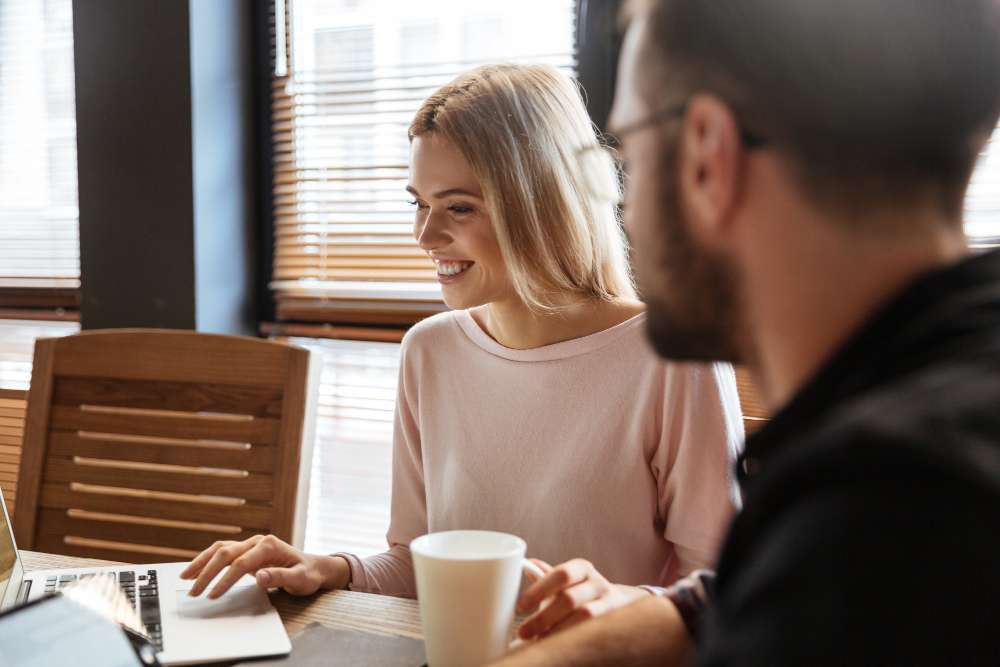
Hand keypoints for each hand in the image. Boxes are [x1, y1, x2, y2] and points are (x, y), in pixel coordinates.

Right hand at [179, 534, 350, 598]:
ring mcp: (251, 544)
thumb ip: (280, 577)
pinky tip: (196, 569)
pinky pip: (222, 551)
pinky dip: (207, 559)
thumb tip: (260, 577)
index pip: (241, 563)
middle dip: (207, 572)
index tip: (213, 595)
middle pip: (226, 553)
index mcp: (269, 545)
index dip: (225, 579)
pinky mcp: (246, 550)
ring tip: (185, 577)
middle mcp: (258, 541)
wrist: (314, 568)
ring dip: (202, 562)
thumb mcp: (300, 579)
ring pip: (220, 548)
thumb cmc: (308, 574)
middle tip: (194, 592)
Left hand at [516, 559, 650, 639]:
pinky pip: (593, 631)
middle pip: (569, 599)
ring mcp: (608, 603)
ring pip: (583, 617)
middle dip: (543, 617)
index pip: (561, 574)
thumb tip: (527, 564)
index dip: (540, 589)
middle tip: (523, 632)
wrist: (619, 603)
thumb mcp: (568, 580)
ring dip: (558, 631)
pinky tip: (559, 646)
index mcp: (581, 568)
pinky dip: (574, 638)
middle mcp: (597, 583)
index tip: (520, 605)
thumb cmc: (583, 591)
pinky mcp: (614, 621)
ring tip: (539, 642)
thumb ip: (547, 576)